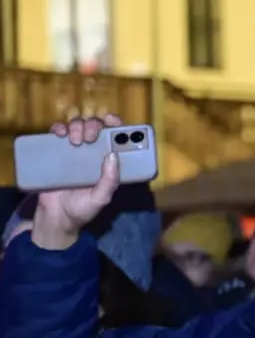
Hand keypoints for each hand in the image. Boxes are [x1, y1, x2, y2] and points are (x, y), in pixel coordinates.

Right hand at [30, 115, 123, 249]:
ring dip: (77, 125)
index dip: (116, 124)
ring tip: (75, 140)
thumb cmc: (82, 208)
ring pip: (77, 125)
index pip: (115, 136)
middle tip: (90, 138)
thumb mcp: (101, 198)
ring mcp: (73, 150)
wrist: (55, 216)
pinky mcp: (55, 151)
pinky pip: (57, 132)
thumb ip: (110, 181)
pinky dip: (59, 128)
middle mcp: (93, 152)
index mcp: (108, 161)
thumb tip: (114, 155)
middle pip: (95, 126)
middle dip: (94, 125)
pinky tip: (60, 134)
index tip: (112, 121)